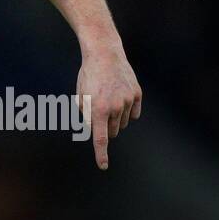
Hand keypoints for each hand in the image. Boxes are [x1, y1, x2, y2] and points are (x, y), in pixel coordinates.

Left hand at [76, 39, 141, 169]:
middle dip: (107, 128)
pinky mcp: (137, 94)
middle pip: (113, 132)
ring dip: (116, 118)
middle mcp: (114, 107)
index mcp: (97, 109)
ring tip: (108, 99)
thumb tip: (93, 129)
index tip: (103, 165)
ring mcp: (128, 100)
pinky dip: (128, 111)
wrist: (104, 53)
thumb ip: (86, 115)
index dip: (101, 154)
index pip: (100, 138)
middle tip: (101, 113)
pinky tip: (121, 97)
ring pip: (123, 122)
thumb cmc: (88, 75)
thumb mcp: (80, 95)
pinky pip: (134, 113)